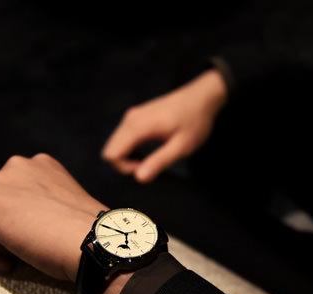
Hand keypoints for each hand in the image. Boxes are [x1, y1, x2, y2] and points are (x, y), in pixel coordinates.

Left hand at [0, 153, 106, 281]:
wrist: (93, 243)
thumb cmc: (85, 236)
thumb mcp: (63, 211)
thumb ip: (40, 207)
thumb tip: (16, 227)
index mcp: (40, 165)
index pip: (11, 194)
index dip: (18, 224)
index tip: (35, 243)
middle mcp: (18, 165)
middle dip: (1, 234)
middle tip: (23, 256)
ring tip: (16, 262)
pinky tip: (8, 265)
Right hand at [102, 69, 226, 182]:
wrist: (203, 96)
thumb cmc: (196, 121)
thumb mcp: (181, 146)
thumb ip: (159, 161)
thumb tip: (138, 178)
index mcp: (138, 126)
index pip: (111, 154)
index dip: (124, 168)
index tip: (146, 168)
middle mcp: (130, 119)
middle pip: (110, 150)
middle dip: (124, 164)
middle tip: (149, 165)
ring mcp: (132, 116)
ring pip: (115, 144)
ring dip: (128, 156)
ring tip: (151, 158)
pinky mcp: (136, 116)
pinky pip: (123, 137)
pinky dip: (130, 148)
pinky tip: (148, 149)